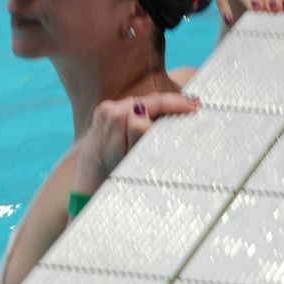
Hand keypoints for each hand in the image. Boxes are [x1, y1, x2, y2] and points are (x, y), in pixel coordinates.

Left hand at [73, 93, 199, 195]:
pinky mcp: (102, 115)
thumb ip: (137, 135)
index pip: (150, 103)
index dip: (174, 103)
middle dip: (169, 102)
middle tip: (193, 106)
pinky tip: (160, 114)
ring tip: (181, 110)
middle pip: (145, 100)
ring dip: (158, 106)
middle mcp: (107, 112)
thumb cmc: (114, 176)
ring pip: (138, 103)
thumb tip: (140, 112)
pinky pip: (129, 108)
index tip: (194, 107)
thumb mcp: (130, 160)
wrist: (89, 183)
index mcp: (115, 119)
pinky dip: (146, 110)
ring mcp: (103, 113)